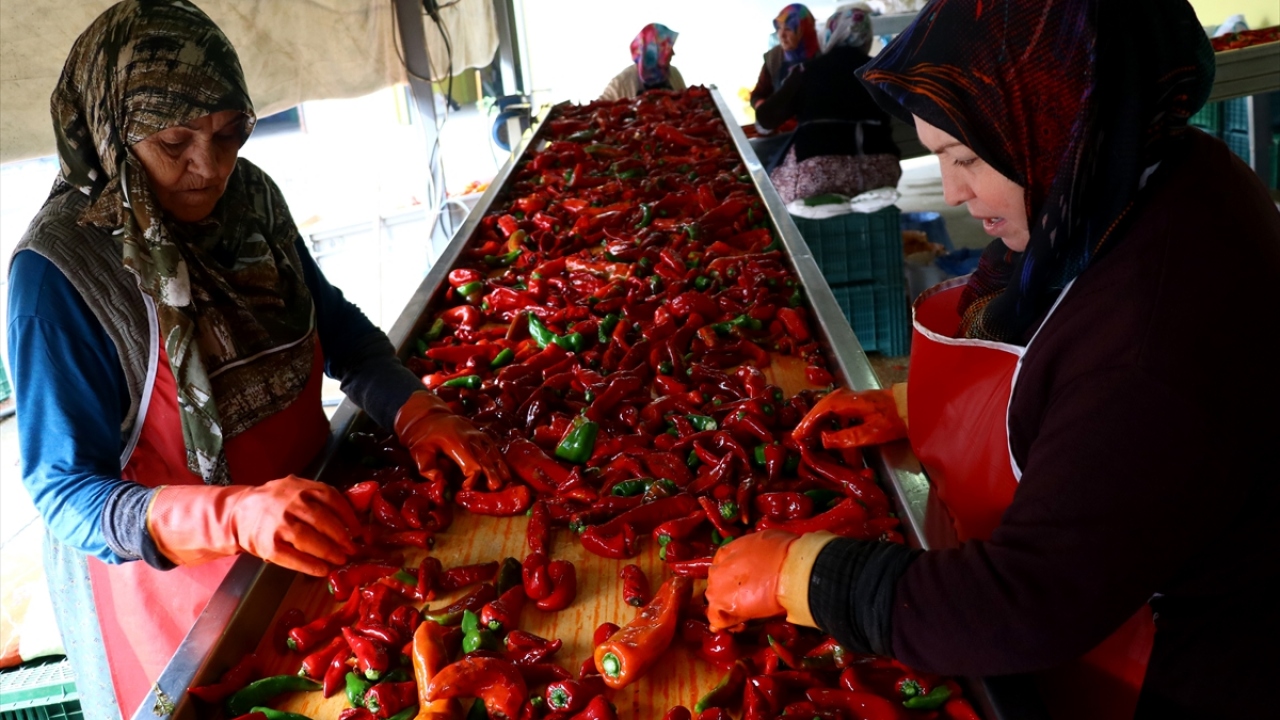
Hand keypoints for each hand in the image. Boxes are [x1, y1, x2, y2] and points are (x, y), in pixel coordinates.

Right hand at [147, 476, 359, 575]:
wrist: (237, 513)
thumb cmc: (275, 503)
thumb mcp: (296, 490)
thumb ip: (319, 497)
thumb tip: (355, 514)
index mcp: (300, 487)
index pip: (331, 498)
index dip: (348, 516)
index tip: (359, 530)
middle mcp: (289, 503)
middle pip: (322, 520)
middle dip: (341, 537)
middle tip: (352, 549)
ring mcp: (276, 524)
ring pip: (308, 539)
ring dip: (329, 552)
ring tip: (341, 559)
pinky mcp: (267, 544)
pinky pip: (292, 557)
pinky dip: (309, 565)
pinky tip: (322, 570)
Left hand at [394, 391, 510, 490]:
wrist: (429, 416)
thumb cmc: (423, 437)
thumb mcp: (418, 451)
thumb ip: (426, 467)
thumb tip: (439, 480)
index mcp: (456, 442)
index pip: (471, 465)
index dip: (472, 480)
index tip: (466, 489)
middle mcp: (471, 437)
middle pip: (486, 460)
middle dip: (492, 476)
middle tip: (496, 489)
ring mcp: (479, 435)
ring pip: (493, 454)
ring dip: (500, 469)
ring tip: (506, 483)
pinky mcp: (482, 435)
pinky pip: (494, 449)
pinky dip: (500, 461)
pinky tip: (505, 472)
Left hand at [704, 529, 798, 630]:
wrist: (792, 571)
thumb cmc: (785, 553)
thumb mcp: (765, 540)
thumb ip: (754, 552)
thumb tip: (761, 558)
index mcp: (726, 552)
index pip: (721, 567)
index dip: (732, 577)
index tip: (744, 584)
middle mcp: (717, 569)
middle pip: (717, 585)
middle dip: (730, 592)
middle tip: (748, 599)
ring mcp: (717, 588)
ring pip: (716, 602)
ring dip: (729, 608)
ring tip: (748, 614)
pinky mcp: (721, 607)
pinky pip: (716, 620)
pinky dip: (726, 625)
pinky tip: (741, 625)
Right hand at [790, 386, 907, 448]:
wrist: (914, 407)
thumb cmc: (895, 420)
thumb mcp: (872, 433)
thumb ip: (848, 437)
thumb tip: (824, 440)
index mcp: (850, 402)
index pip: (822, 409)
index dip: (808, 422)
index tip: (798, 434)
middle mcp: (849, 396)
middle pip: (822, 406)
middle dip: (809, 422)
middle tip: (799, 436)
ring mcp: (854, 398)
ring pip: (829, 408)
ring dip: (818, 421)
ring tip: (809, 435)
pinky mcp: (859, 403)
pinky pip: (838, 410)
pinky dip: (830, 421)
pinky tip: (829, 431)